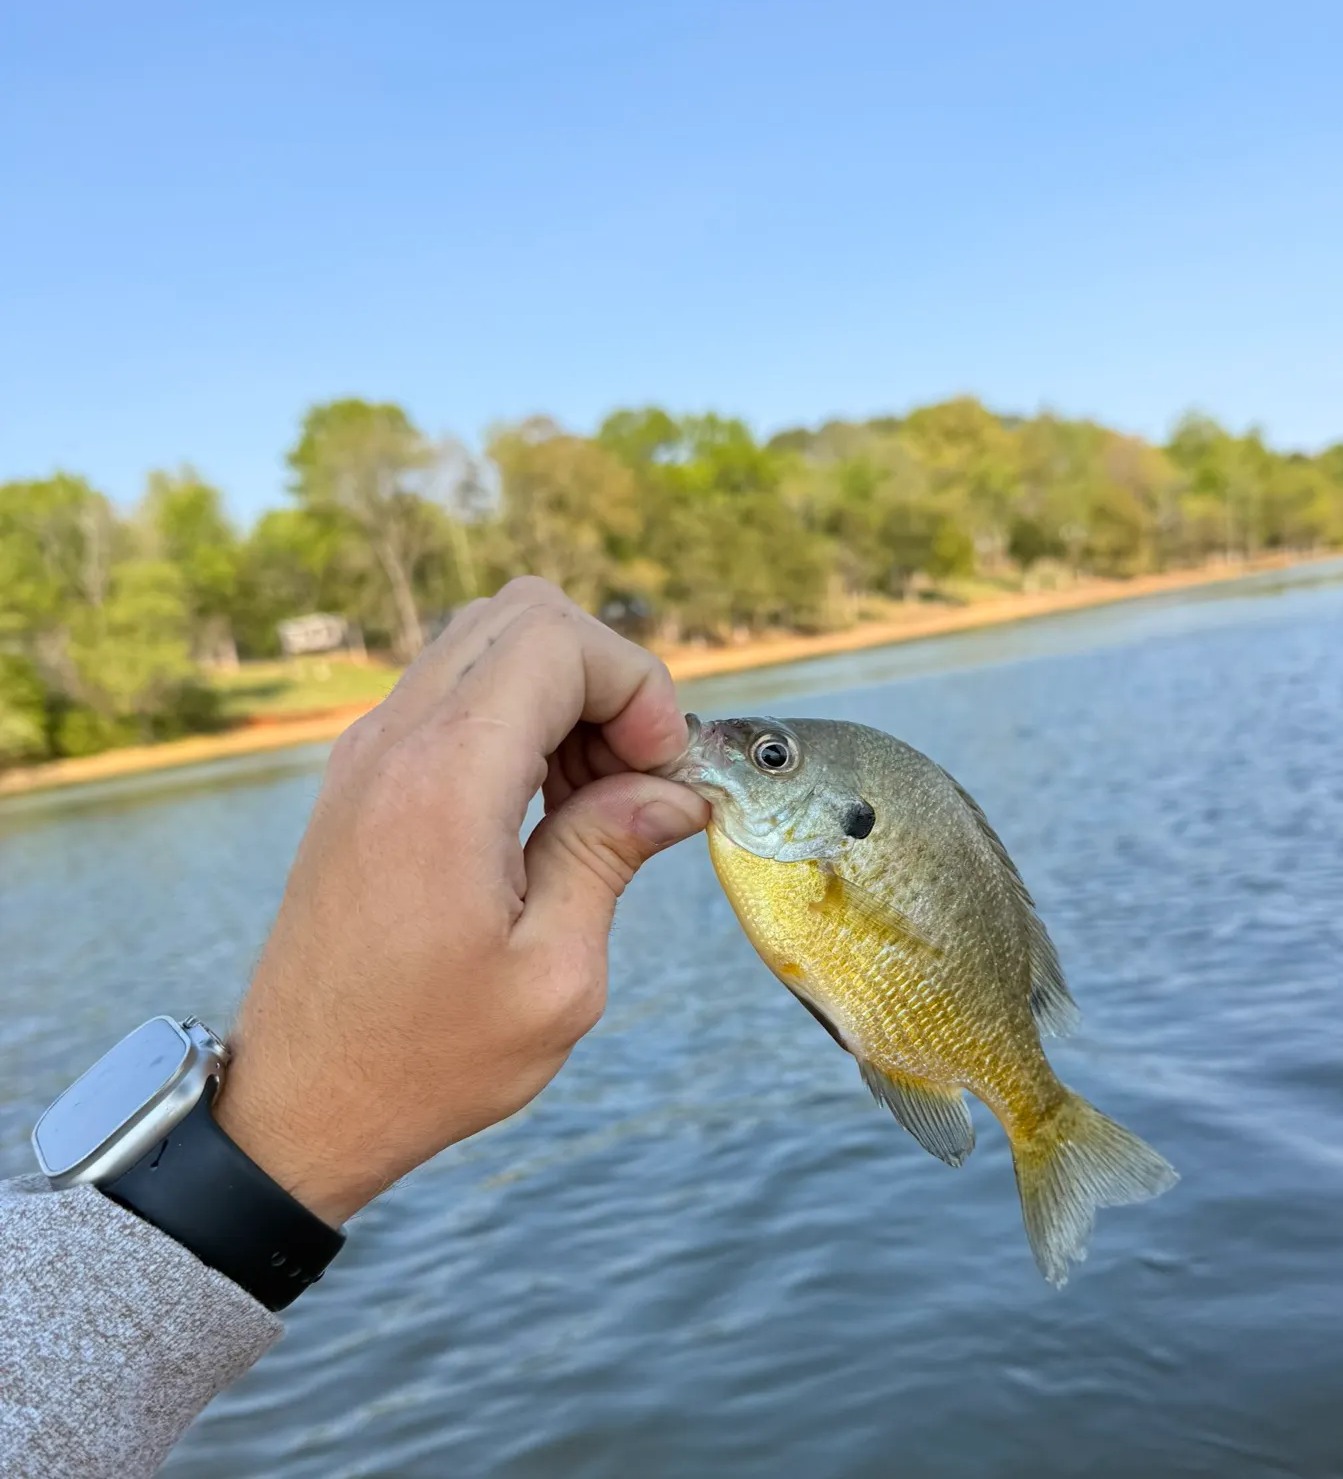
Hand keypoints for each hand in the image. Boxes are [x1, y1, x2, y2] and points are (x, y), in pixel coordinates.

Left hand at [212, 578, 708, 1224]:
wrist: (298, 1098)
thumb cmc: (423, 1058)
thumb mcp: (554, 976)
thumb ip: (612, 854)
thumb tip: (675, 792)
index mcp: (444, 785)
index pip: (557, 641)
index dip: (636, 687)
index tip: (663, 772)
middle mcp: (395, 743)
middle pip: (524, 613)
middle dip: (606, 676)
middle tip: (636, 773)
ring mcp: (370, 751)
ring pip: (489, 639)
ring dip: (564, 693)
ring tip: (594, 795)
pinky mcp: (364, 773)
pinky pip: (456, 689)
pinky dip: (519, 716)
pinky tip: (545, 804)